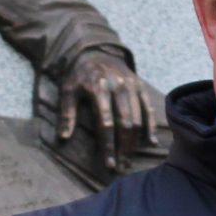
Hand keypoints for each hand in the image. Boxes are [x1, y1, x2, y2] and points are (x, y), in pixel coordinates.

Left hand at [58, 51, 158, 170]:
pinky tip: (150, 142)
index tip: (109, 163)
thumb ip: (67, 113)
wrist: (95, 50)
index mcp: (98, 88)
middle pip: (125, 124)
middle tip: (121, 166)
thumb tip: (63, 138)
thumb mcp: (68, 90)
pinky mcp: (140, 85)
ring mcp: (131, 85)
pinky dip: (151, 126)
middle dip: (123, 148)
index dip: (108, 145)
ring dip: (135, 142)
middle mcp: (118, 86)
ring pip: (137, 118)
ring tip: (129, 158)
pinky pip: (148, 108)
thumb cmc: (79, 75)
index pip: (106, 123)